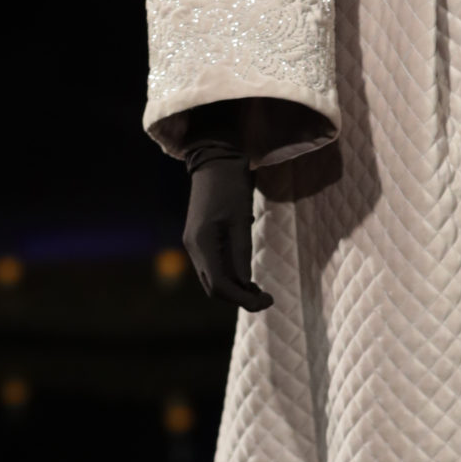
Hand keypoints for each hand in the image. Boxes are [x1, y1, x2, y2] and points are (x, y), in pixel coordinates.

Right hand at [182, 154, 272, 310]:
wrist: (215, 160)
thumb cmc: (231, 186)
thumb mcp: (241, 220)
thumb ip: (241, 253)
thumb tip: (245, 284)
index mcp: (202, 243)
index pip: (220, 285)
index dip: (243, 299)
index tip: (267, 300)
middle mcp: (194, 247)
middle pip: (214, 287)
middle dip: (239, 297)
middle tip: (265, 297)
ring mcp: (195, 243)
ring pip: (213, 279)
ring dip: (235, 288)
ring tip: (258, 289)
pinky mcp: (201, 239)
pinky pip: (214, 266)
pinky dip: (230, 275)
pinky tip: (247, 275)